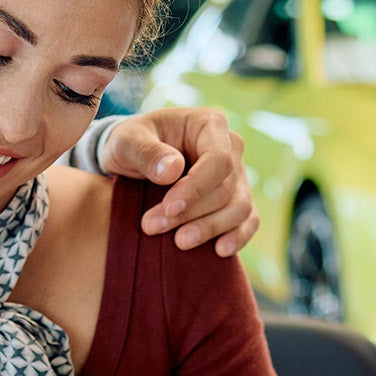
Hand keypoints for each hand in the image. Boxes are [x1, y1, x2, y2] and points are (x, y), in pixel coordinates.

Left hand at [99, 108, 257, 255]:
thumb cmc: (132, 143)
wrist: (134, 159)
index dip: (196, 188)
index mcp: (210, 124)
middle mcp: (231, 148)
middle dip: (192, 212)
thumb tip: (172, 171)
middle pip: (226, 187)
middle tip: (152, 226)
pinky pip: (248, 220)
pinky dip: (238, 236)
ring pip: (239, 207)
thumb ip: (146, 152)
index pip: (218, 160)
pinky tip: (220, 250)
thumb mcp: (127, 141)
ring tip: (179, 242)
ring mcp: (237, 175)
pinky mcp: (236, 199)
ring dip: (211, 228)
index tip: (168, 207)